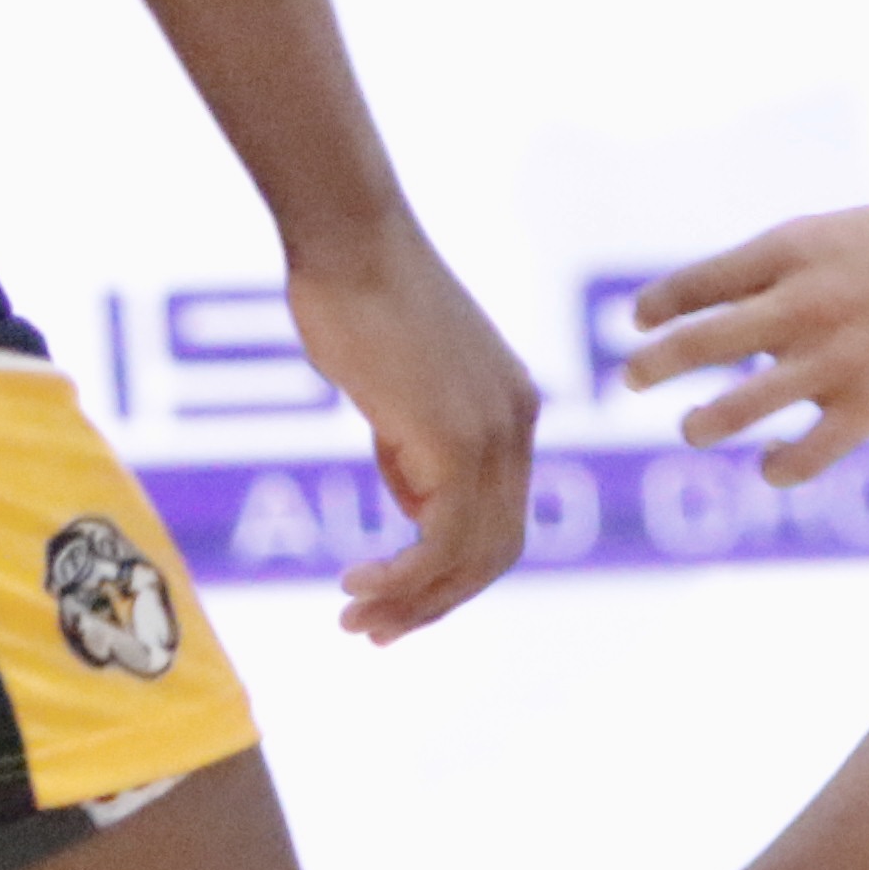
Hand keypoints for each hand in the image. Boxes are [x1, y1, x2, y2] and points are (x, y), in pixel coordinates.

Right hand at [289, 209, 543, 641]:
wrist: (350, 238)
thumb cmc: (355, 296)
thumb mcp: (397, 386)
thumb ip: (413, 447)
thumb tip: (416, 508)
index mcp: (512, 407)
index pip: (500, 517)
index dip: (451, 571)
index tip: (392, 599)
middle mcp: (518, 422)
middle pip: (497, 548)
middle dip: (435, 602)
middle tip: (373, 631)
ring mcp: (494, 430)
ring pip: (472, 554)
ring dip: (413, 600)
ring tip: (357, 621)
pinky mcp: (457, 436)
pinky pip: (443, 538)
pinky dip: (403, 576)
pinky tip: (356, 584)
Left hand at [620, 199, 868, 484]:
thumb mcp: (851, 235)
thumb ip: (794, 269)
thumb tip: (739, 314)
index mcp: (797, 249)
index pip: (702, 281)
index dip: (661, 305)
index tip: (639, 322)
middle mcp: (805, 301)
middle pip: (701, 340)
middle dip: (654, 364)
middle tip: (630, 379)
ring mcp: (837, 356)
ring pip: (741, 404)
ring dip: (706, 422)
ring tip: (694, 429)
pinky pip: (806, 452)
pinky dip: (781, 465)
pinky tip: (774, 465)